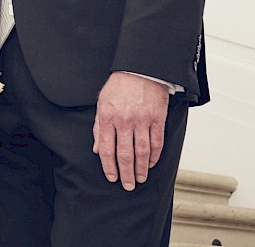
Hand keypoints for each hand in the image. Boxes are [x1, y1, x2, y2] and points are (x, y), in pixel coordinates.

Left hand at [92, 72, 167, 190]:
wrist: (140, 68)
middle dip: (126, 173)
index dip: (109, 166)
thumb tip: (97, 149)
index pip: (107, 148)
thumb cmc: (119, 85)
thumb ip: (99, 127)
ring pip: (142, 152)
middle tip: (127, 185)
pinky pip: (156, 142)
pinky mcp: (157, 118)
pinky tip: (151, 163)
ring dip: (141, 168)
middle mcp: (124, 120)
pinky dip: (154, 156)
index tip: (112, 177)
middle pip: (125, 154)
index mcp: (108, 116)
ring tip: (140, 178)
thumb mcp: (102, 102)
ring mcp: (142, 120)